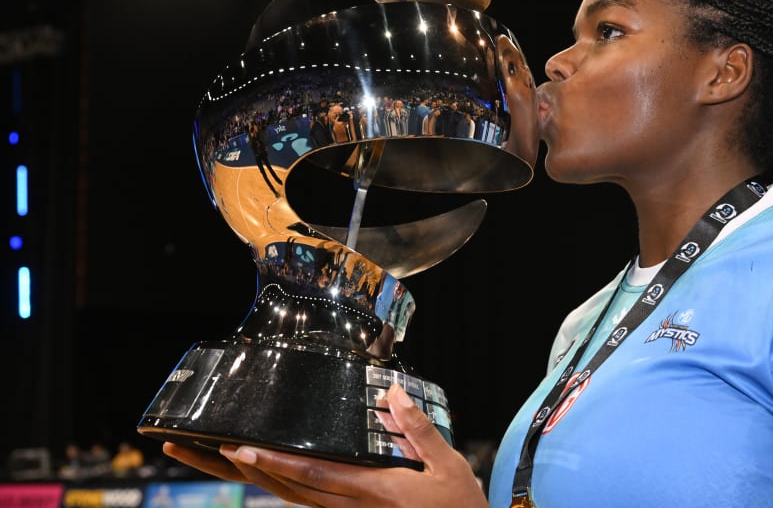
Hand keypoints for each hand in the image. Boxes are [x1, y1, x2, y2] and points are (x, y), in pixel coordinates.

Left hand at [162, 383, 487, 507]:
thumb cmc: (458, 506)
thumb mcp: (447, 464)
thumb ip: (417, 430)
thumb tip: (392, 395)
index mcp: (372, 490)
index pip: (312, 475)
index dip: (274, 463)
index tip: (240, 450)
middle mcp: (351, 506)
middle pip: (285, 489)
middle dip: (236, 469)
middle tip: (193, 447)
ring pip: (289, 497)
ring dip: (249, 477)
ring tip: (214, 455)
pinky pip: (307, 500)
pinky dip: (279, 485)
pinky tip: (263, 471)